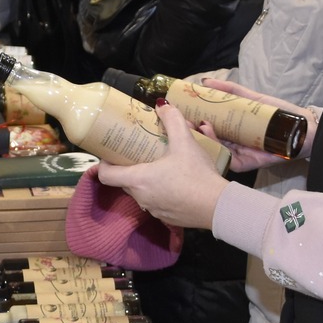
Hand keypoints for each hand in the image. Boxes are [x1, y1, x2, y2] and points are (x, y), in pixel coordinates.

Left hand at [92, 105, 230, 229]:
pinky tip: (176, 182)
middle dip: (129, 167)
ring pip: (142, 192)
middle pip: (124, 182)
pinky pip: (157, 202)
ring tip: (160, 164)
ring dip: (146, 179)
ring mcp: (154, 210)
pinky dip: (161, 191)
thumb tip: (162, 104)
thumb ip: (172, 120)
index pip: (106, 175)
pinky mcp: (167, 218)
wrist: (218, 206)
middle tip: (139, 152)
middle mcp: (141, 198)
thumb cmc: (196, 174)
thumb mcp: (184, 142)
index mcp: (138, 180)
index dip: (105, 163)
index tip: (112, 153)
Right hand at [194, 76, 316, 170]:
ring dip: (202, 139)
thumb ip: (230, 90)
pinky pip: (227, 160)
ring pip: (214, 150)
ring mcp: (238, 154)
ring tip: (194, 126)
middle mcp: (232, 144)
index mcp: (231, 130)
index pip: (207, 127)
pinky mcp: (246, 164)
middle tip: (182, 121)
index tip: (181, 112)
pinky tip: (212, 136)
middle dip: (193, 131)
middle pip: (207, 140)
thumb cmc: (279, 114)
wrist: (302, 128)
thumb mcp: (251, 98)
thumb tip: (205, 81)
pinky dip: (217, 150)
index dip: (193, 121)